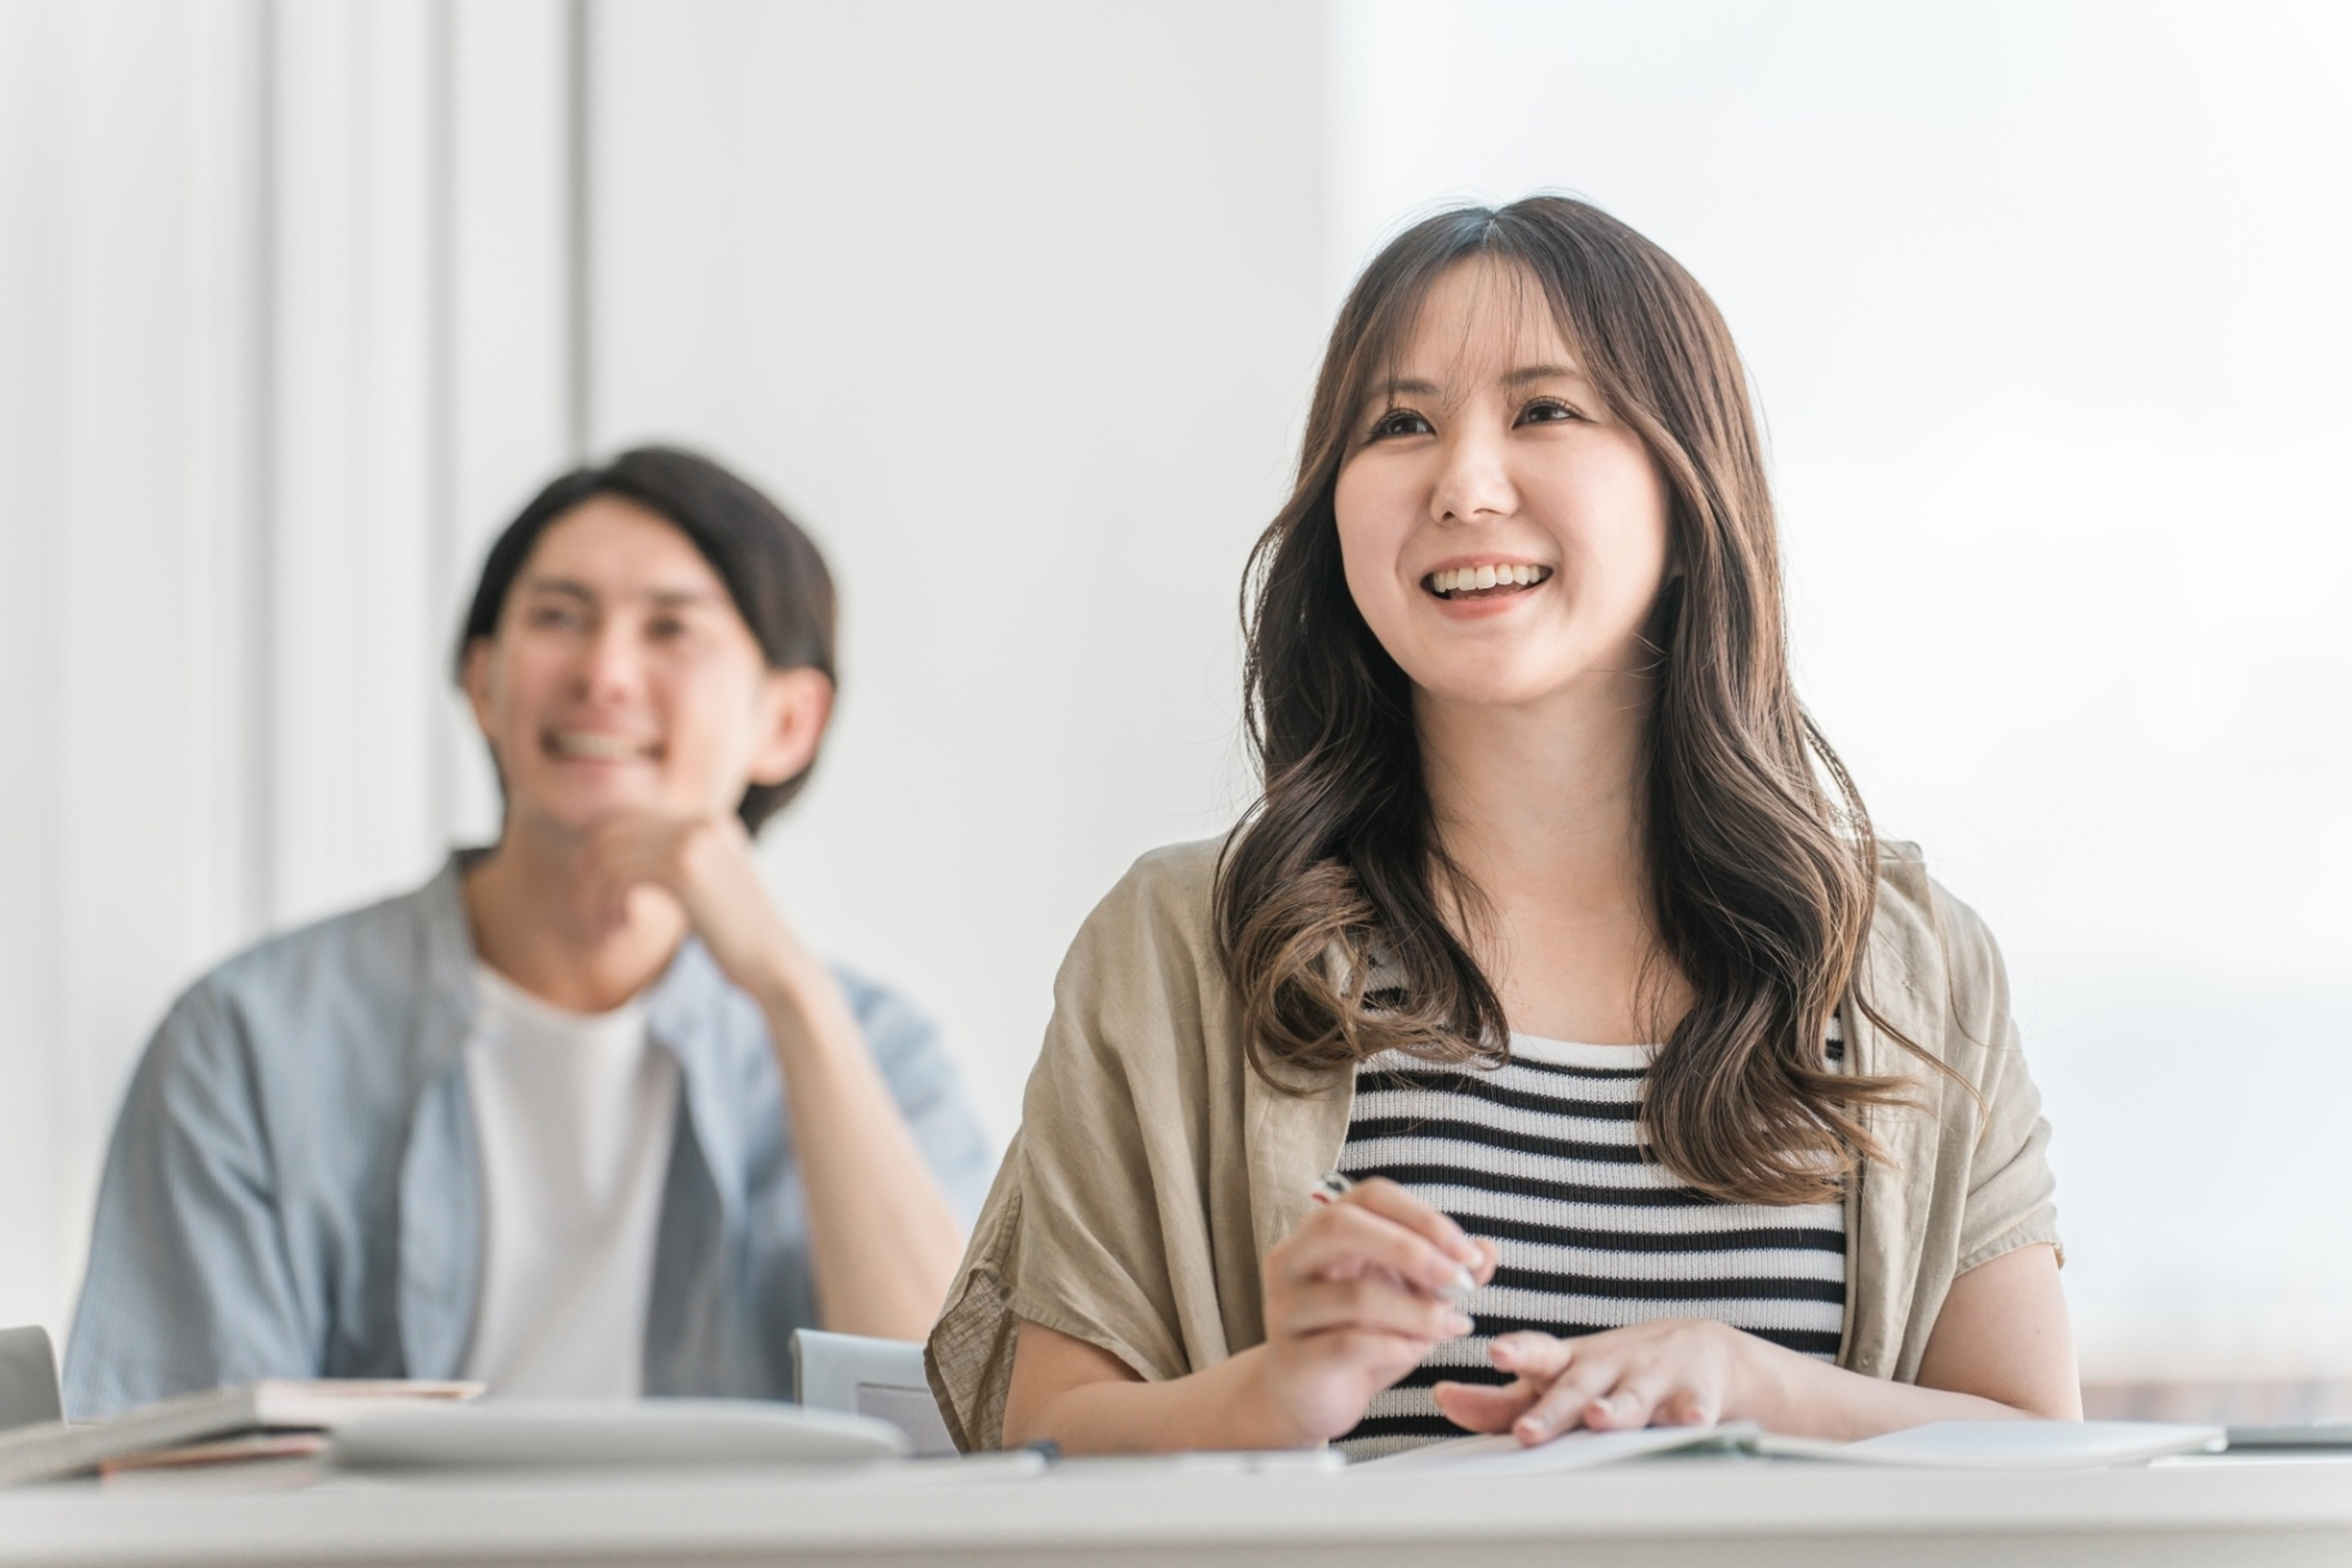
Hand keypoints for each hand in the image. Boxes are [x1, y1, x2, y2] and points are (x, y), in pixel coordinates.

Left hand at [580, 807, 805, 1005]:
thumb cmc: (740, 940)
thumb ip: (677, 864)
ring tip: (604, 927)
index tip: (601, 894)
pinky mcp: (684, 867)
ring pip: (611, 853)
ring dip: (596, 894)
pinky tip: (615, 930)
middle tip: (596, 912)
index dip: (602, 853)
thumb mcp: (710, 888)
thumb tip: (619, 856)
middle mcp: (702, 821)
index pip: (631, 816)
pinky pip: (621, 875)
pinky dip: (607, 904)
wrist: (776, 966)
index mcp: (711, 821)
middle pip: (614, 828)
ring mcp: (694, 839)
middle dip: (592, 871)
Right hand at [1254, 1178, 1498, 1444]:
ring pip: (1355, 1294)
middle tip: (1457, 1280)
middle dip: (1410, 1249)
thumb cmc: (1360, 1336)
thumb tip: (1487, 1251)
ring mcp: (1286, 1308)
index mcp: (1323, 1231)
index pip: (1371, 1196)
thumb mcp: (1409, 1299)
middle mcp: (1294, 1260)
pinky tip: (1416, 1352)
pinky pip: (1349, 1345)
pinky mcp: (1293, 1358)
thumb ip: (1446, 1274)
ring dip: (1417, 1312)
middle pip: (1341, 1225)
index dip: (1422, 1216)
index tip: (1466, 1251)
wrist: (1310, 1397)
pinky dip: (1396, 1347)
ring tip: (1449, 1327)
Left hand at [1433, 1319, 1757, 1443]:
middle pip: (1578, 1388)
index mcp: (1570, 1362)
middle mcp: (1607, 1365)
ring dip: (1616, 1408)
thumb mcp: (1557, 1379)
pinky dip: (1694, 1413)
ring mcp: (1651, 1378)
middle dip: (1554, 1409)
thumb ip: (1501, 1401)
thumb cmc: (1612, 1370)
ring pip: (1632, 1397)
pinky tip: (1692, 1421)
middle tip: (1529, 1430)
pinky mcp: (1694, 1393)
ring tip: (1600, 1419)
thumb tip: (1444, 1400)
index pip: (1538, 1354)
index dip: (1517, 1353)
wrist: (1701, 1350)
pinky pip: (1695, 1407)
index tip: (1495, 1352)